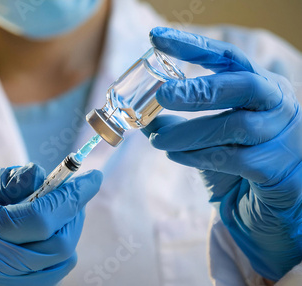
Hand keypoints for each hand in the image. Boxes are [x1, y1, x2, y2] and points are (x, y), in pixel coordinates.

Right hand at [0, 164, 102, 284]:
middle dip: (74, 212)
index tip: (91, 176)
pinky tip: (48, 229)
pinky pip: (51, 273)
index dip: (72, 196)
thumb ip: (3, 180)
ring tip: (60, 207)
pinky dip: (59, 248)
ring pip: (61, 262)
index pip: (40, 218)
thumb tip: (42, 175)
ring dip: (70, 229)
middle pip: (58, 245)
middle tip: (75, 189)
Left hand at [144, 27, 301, 280]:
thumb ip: (178, 123)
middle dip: (200, 89)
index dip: (193, 46)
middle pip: (244, 85)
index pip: (228, 57)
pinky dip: (196, 155)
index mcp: (260, 86)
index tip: (157, 39)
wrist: (265, 203)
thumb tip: (142, 117)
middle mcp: (276, 105)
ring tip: (158, 140)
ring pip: (234, 125)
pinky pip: (232, 158)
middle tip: (163, 95)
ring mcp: (281, 136)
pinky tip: (176, 156)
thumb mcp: (209, 135)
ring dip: (188, 132)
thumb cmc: (236, 160)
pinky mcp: (276, 168)